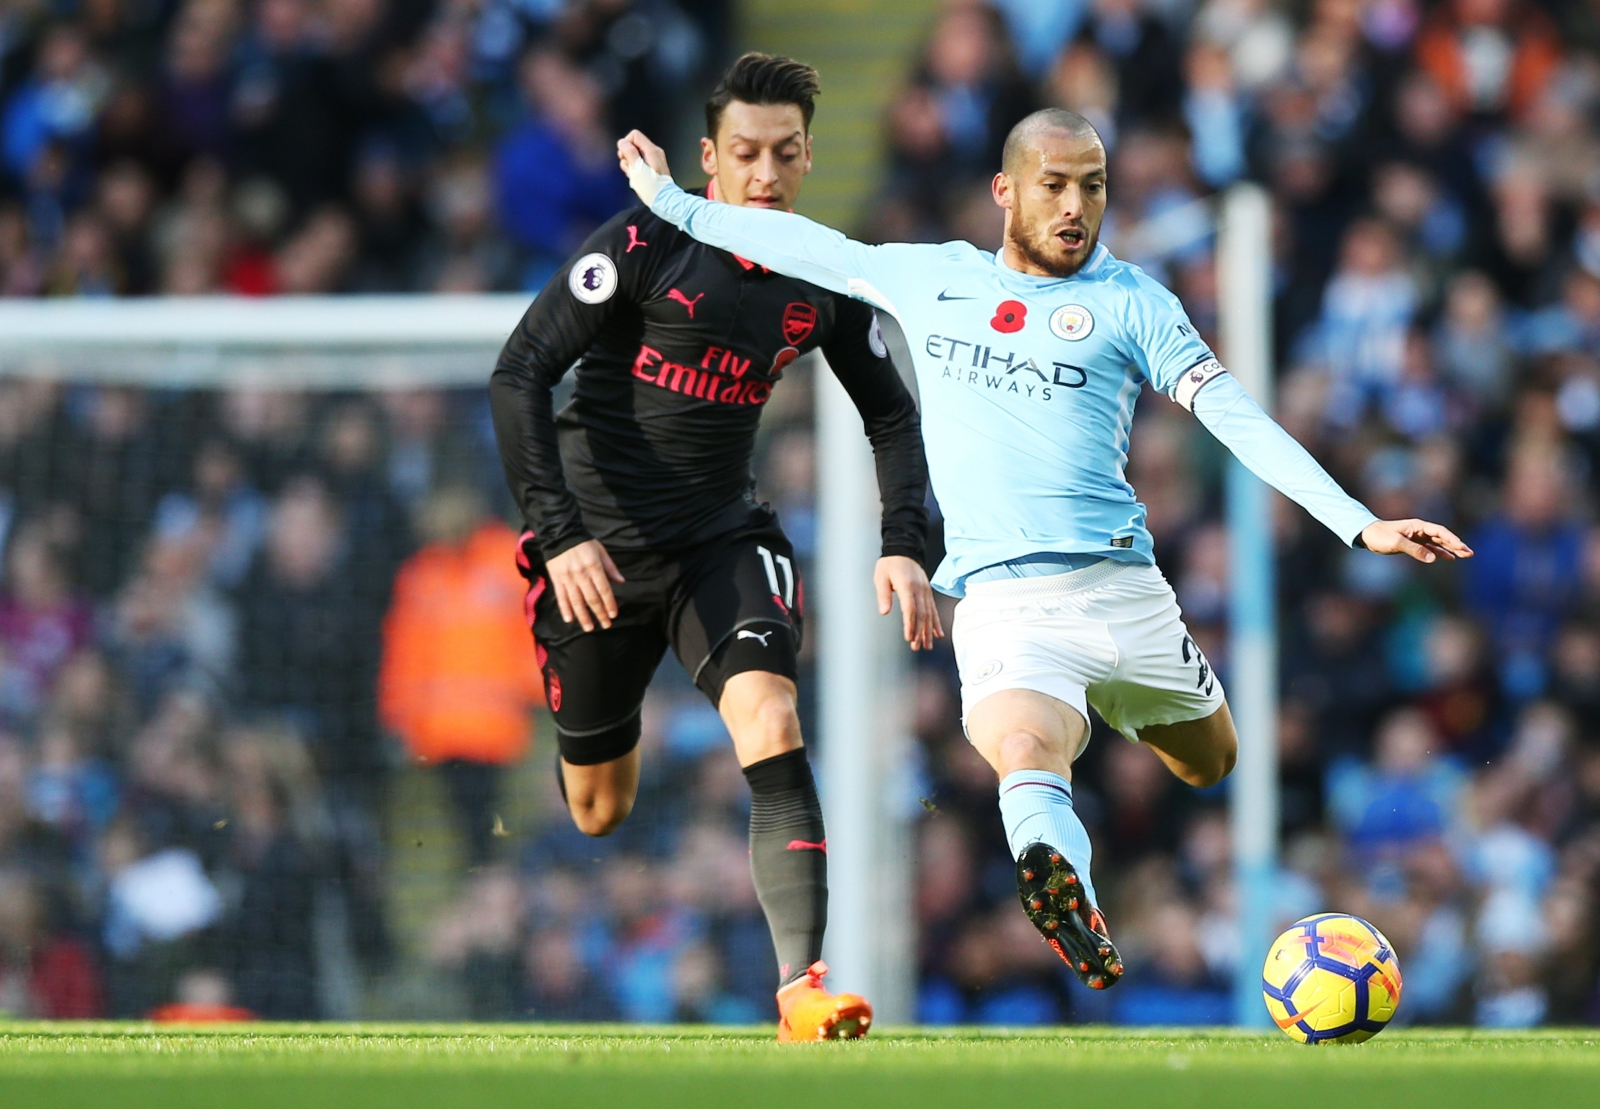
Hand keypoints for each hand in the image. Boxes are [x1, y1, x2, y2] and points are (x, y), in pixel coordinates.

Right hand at [546, 539, 624, 631]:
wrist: (560, 534)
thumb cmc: (583, 543)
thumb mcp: (601, 551)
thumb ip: (611, 568)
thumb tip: (622, 582)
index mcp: (594, 567)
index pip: (604, 590)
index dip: (609, 603)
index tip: (613, 615)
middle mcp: (581, 575)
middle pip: (592, 598)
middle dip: (600, 613)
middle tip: (606, 625)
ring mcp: (568, 578)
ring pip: (577, 601)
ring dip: (583, 616)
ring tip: (589, 628)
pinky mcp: (557, 579)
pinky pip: (561, 597)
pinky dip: (565, 609)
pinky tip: (569, 620)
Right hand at [616, 129, 672, 204]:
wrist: (664, 201)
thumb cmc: (651, 187)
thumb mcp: (637, 168)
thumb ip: (629, 152)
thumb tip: (622, 142)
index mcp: (651, 150)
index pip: (634, 135)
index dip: (625, 144)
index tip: (624, 157)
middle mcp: (654, 152)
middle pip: (634, 145)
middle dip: (627, 156)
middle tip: (630, 168)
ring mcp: (654, 160)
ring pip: (635, 155)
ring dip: (630, 165)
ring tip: (634, 176)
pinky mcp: (652, 168)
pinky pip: (640, 163)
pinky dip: (635, 169)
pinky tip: (637, 178)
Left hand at [874, 555, 943, 650]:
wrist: (904, 550)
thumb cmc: (889, 565)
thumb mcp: (880, 577)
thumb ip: (883, 595)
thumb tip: (884, 612)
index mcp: (907, 585)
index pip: (910, 609)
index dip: (910, 625)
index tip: (909, 638)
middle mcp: (919, 589)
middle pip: (921, 614)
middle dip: (919, 632)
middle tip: (916, 647)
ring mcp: (925, 591)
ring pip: (929, 613)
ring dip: (928, 631)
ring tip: (927, 646)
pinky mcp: (927, 592)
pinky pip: (933, 609)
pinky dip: (936, 622)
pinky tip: (937, 634)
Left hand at [1358, 519, 1473, 563]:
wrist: (1366, 535)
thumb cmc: (1379, 536)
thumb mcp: (1396, 543)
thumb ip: (1415, 550)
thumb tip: (1433, 559)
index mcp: (1418, 526)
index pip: (1440, 531)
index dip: (1452, 539)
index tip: (1462, 547)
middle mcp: (1420, 530)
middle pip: (1442, 537)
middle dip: (1456, 544)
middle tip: (1470, 553)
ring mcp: (1417, 537)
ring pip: (1438, 543)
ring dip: (1451, 549)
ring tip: (1464, 556)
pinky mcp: (1413, 544)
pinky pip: (1430, 548)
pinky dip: (1440, 553)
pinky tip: (1449, 558)